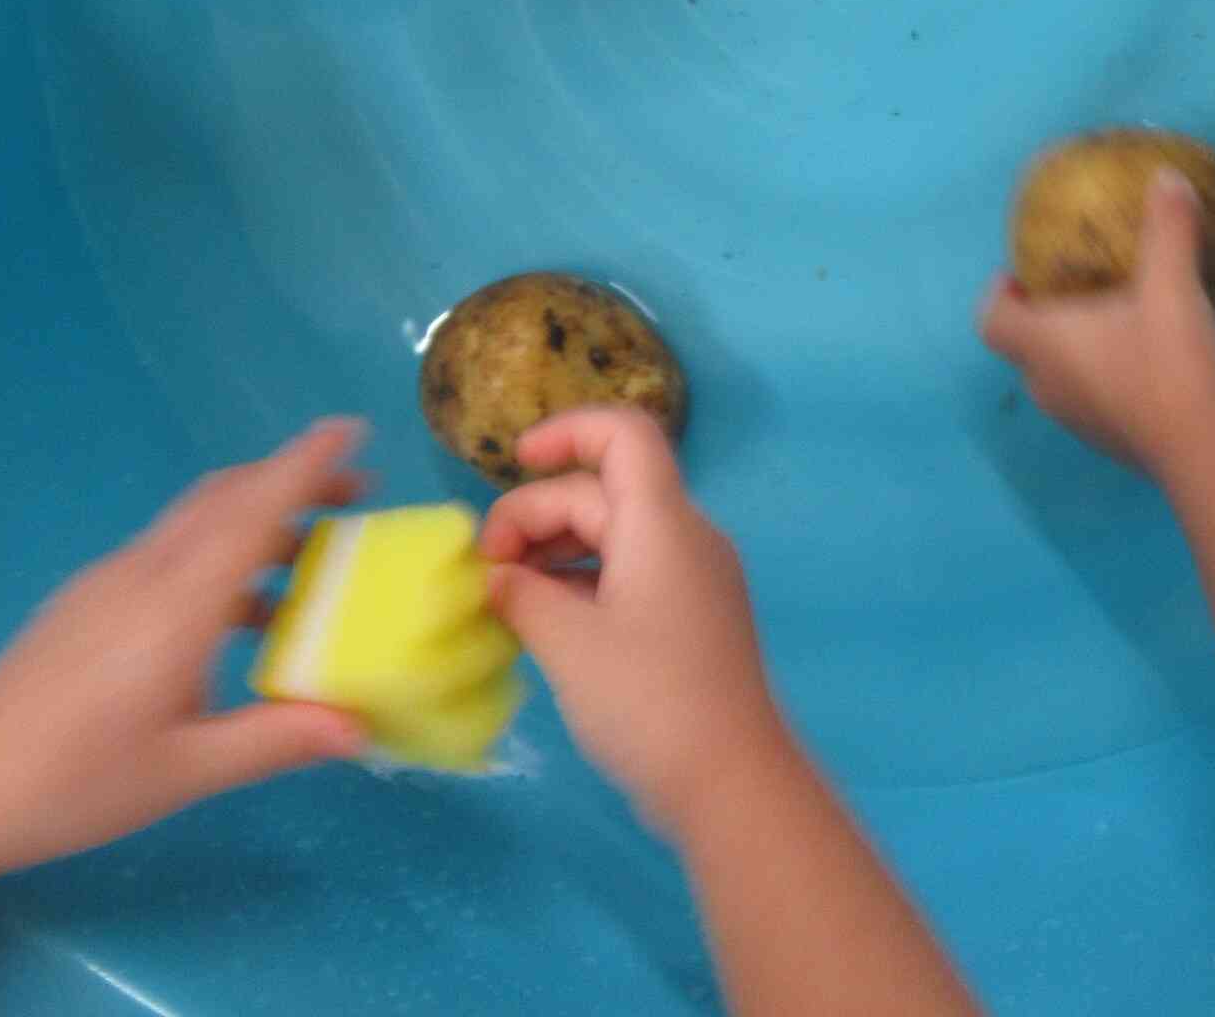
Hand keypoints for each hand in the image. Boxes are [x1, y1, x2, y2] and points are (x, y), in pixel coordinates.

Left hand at [0, 421, 366, 904]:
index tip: (350, 429)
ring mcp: (109, 580)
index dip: (302, 465)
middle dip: (291, 480)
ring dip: (255, 515)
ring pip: (194, 520)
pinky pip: (168, 548)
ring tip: (308, 557)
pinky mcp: (87, 599)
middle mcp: (145, 574)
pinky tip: (235, 612)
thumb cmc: (75, 782)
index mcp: (177, 606)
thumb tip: (360, 726)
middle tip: (355, 492)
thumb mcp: (184, 773)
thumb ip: (274, 740)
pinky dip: (218, 549)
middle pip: (225, 498)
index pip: (251, 511)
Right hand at [481, 411, 783, 840]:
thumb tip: (493, 576)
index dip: (567, 431)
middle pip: (603, 490)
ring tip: (502, 596)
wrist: (731, 783)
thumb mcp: (568, 644)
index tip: (512, 461)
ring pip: (613, 535)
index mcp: (662, 522)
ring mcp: (691, 580)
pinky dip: (581, 583)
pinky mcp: (689, 621)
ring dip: (554, 551)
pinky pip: (628, 574)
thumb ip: (522, 596)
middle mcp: (684, 536)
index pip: (623, 434)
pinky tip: (541, 623)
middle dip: (536, 514)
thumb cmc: (648, 700)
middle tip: (483, 571)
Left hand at [980, 170, 1214, 474]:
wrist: (1205, 448)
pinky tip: (1148, 360)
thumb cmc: (1169, 360)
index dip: (997, 295)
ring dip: (1072, 350)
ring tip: (1112, 319)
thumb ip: (1167, 227)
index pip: (993, 320)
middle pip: (1024, 348)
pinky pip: (1092, 399)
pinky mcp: (1112, 443)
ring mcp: (1079, 421)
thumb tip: (1166, 177)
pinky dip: (1104, 376)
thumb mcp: (1171, 284)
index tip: (1019, 273)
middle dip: (1040, 318)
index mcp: (1044, 344)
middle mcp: (1049, 386)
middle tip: (1073, 289)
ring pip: (1058, 377)